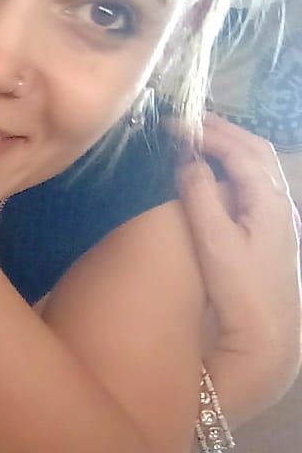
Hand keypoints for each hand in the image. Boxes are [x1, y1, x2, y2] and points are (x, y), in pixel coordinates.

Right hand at [177, 114, 301, 420]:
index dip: (208, 131)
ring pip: (257, 165)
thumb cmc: (242, 289)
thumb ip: (200, 197)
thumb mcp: (216, 242)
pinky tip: (212, 175)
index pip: (239, 149)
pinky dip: (232, 166)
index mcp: (268, 198)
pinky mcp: (271, 230)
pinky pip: (253, 182)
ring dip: (229, 146)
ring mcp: (278, 215)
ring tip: (197, 140)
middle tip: (185, 122)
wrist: (270, 331)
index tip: (173, 124)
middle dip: (222, 130)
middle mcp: (279, 200)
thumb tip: (185, 160)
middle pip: (255, 149)